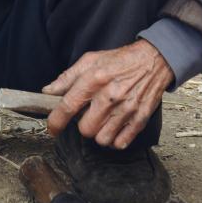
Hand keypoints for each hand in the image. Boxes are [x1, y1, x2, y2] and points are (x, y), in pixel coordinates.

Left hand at [42, 39, 173, 149]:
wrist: (153, 60)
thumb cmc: (120, 60)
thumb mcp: (91, 60)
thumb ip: (67, 77)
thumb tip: (48, 91)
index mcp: (94, 79)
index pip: (68, 107)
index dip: (56, 122)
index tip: (53, 128)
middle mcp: (110, 96)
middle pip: (85, 129)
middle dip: (83, 125)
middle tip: (88, 115)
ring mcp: (126, 109)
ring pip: (102, 139)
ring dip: (99, 133)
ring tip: (102, 121)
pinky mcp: (140, 118)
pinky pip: (120, 143)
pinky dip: (115, 139)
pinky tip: (114, 127)